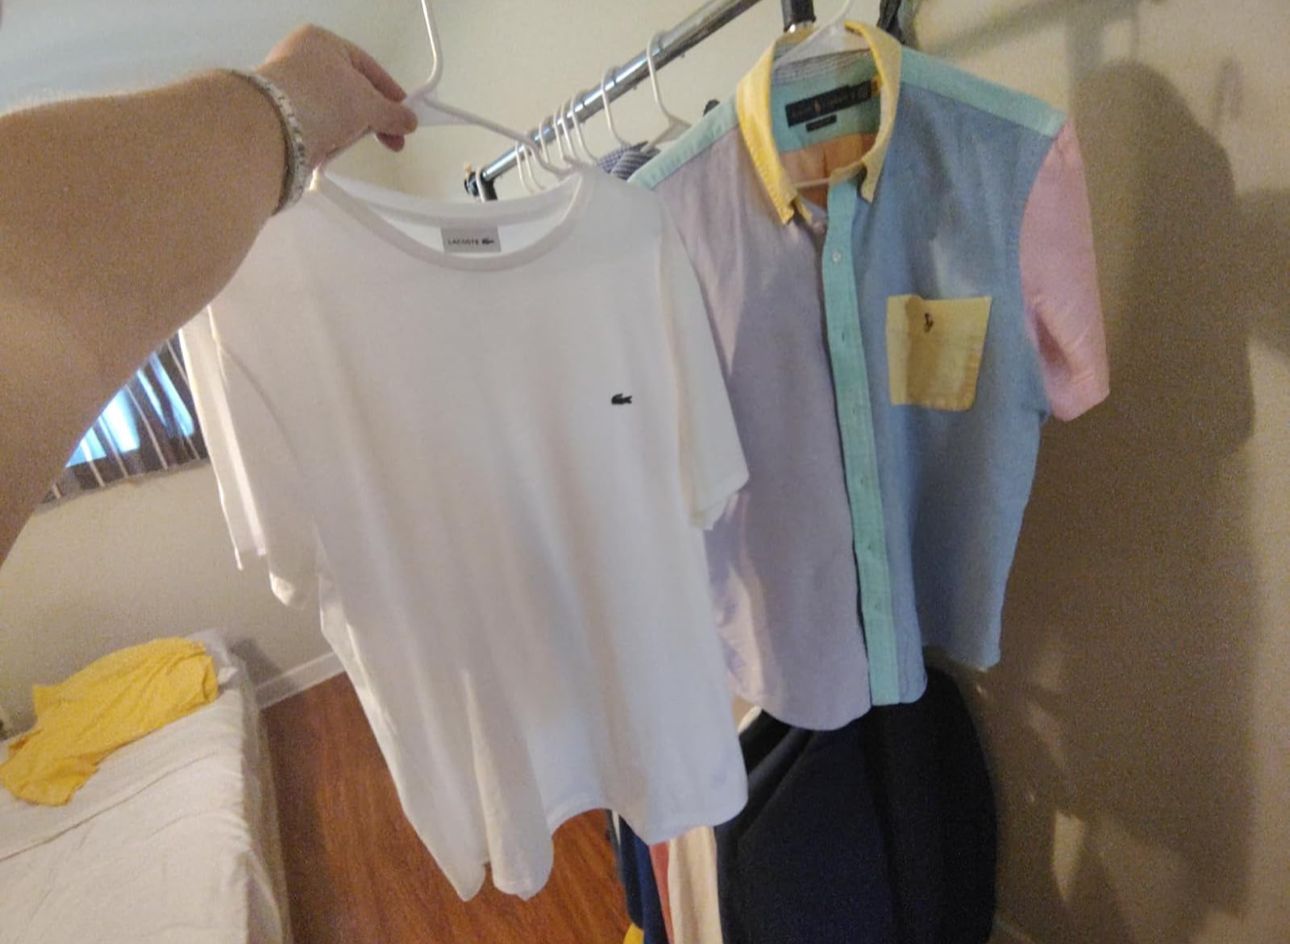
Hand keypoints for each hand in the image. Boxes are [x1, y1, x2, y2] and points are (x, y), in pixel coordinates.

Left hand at [255, 25, 417, 166]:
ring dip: (350, 128)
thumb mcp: (368, 104)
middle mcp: (302, 58)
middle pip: (350, 90)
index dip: (390, 93)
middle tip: (393, 141)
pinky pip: (316, 123)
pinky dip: (329, 135)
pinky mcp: (281, 113)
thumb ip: (392, 113)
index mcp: (322, 41)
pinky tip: (336, 147)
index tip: (406, 116)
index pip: (366, 66)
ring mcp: (289, 85)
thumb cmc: (325, 98)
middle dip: (373, 117)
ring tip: (360, 144)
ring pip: (334, 109)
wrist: (275, 126)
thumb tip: (410, 121)